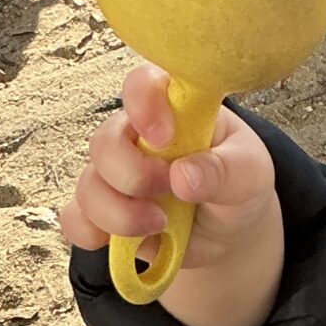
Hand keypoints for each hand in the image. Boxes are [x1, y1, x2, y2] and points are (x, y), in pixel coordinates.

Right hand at [58, 62, 276, 267]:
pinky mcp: (103, 214)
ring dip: (120, 214)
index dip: (143, 105)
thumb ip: (224, 170)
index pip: (142, 85)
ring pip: (89, 187)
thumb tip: (183, 177)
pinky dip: (91, 234)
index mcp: (173, 110)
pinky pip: (75, 219)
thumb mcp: (250, 174)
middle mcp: (135, 137)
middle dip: (134, 176)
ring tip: (160, 224)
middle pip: (104, 143)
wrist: (229, 233)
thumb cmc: (237, 186)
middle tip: (170, 190)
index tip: (163, 137)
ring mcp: (115, 176)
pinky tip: (126, 241)